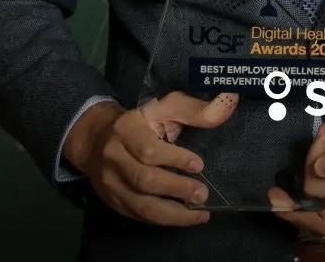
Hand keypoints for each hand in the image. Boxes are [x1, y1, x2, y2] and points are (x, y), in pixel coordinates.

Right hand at [64, 91, 239, 225]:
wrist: (96, 139)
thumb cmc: (141, 122)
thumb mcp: (164, 108)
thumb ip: (194, 110)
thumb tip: (227, 104)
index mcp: (126, 129)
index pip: (149, 150)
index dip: (176, 159)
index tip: (199, 165)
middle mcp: (113, 157)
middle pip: (145, 180)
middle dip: (177, 189)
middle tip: (202, 194)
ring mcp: (110, 182)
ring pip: (141, 205)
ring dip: (174, 214)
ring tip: (200, 214)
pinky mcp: (112, 201)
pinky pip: (139, 216)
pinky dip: (163, 220)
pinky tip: (183, 217)